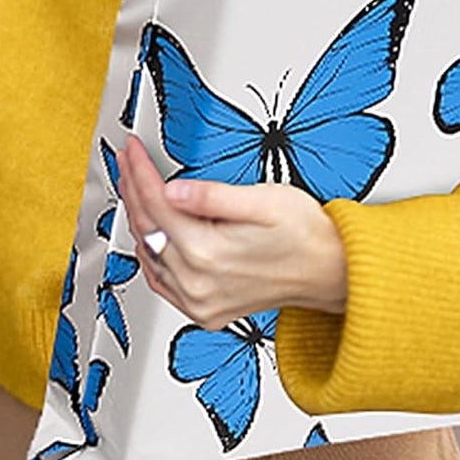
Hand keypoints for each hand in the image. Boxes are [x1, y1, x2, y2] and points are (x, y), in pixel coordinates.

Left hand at [116, 134, 346, 330]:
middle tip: (127, 160)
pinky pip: (161, 281)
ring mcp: (199, 302)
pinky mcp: (204, 311)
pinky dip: (150, 253)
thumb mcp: (264, 200)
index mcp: (207, 254)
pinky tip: (148, 235)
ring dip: (138, 217)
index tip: (133, 149)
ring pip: (150, 252)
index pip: (157, 202)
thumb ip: (213, 195)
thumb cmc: (306, 235)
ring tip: (133, 186)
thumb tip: (173, 189)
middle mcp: (198, 284)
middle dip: (133, 187)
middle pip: (148, 226)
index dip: (140, 170)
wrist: (333, 273)